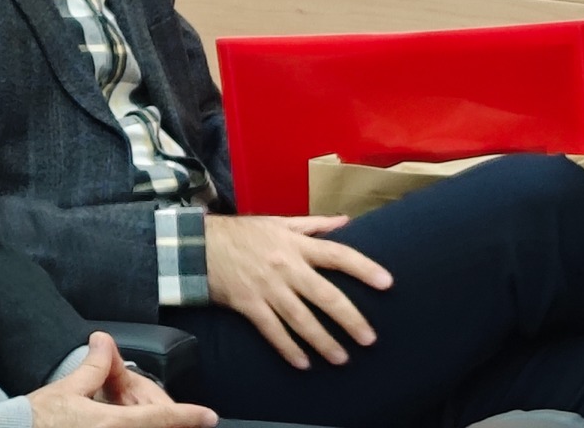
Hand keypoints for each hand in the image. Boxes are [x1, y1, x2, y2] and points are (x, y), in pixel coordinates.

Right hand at [27, 333, 216, 427]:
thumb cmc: (38, 419)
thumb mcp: (68, 389)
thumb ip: (95, 368)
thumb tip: (105, 342)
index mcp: (113, 424)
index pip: (161, 419)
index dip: (188, 416)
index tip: (209, 416)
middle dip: (166, 419)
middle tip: (173, 410)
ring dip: (148, 422)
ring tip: (131, 410)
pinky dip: (130, 425)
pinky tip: (117, 420)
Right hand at [206, 214, 393, 369]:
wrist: (196, 244)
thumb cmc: (240, 233)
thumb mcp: (276, 222)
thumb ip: (313, 225)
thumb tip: (346, 221)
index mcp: (295, 244)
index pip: (337, 254)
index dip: (363, 268)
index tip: (387, 283)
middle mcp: (285, 266)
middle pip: (326, 295)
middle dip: (351, 320)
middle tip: (370, 339)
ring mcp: (267, 287)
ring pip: (302, 320)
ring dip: (324, 342)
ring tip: (342, 359)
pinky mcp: (248, 304)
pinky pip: (273, 331)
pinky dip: (289, 349)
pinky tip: (304, 363)